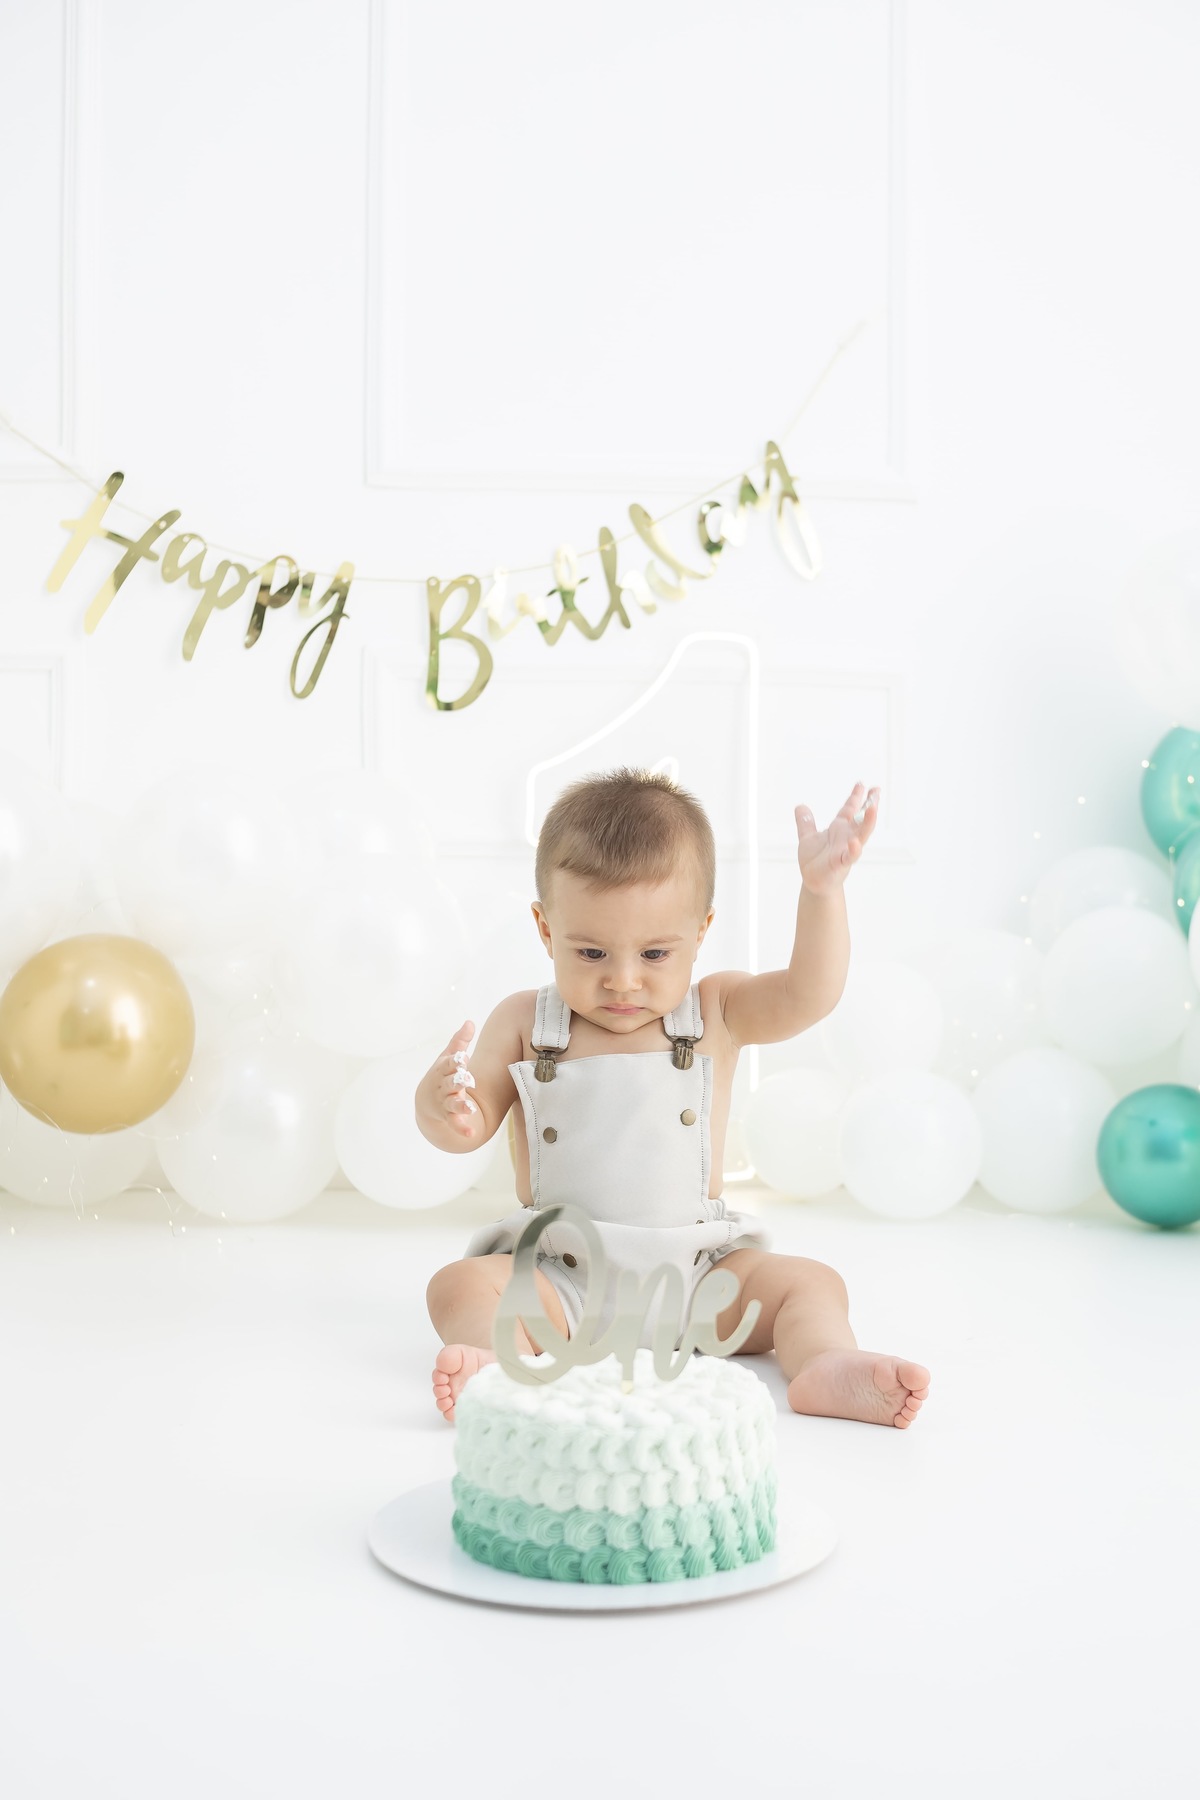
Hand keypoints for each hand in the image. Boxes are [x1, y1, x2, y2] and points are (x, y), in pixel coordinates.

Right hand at [428, 1019, 480, 1140]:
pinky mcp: (449, 1116)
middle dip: (458, 1081)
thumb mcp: (447, 1058)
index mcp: (443, 1070)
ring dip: (461, 1105)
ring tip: (470, 1108)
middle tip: (467, 1079)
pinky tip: (471, 1134)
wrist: (425, 1102)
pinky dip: (462, 1128)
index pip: (449, 1064)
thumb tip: (470, 1021)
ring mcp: (445, 1102)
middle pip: (451, 1082)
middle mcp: (443, 1086)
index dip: (455, 1061)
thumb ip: (459, 1042)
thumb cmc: (441, 1075)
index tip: (463, 1057)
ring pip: (453, 1103)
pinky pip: (456, 1122)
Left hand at [794, 783, 879, 893]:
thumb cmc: (814, 861)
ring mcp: (846, 850)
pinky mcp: (842, 863)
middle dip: (870, 805)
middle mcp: (846, 837)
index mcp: (839, 829)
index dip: (856, 796)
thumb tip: (800, 807)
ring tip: (873, 808)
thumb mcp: (807, 837)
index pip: (850, 809)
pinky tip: (855, 842)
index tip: (863, 784)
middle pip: (861, 818)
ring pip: (861, 834)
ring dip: (868, 822)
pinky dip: (854, 850)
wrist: (813, 882)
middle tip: (877, 791)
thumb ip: (805, 823)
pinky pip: (850, 856)